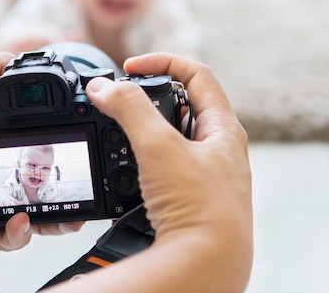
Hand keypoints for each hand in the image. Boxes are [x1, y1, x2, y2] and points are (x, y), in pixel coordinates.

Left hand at [0, 53, 81, 250]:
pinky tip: (23, 223)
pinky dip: (15, 237)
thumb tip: (15, 59)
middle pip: (34, 188)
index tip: (75, 147)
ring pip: (24, 218)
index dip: (54, 153)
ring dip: (50, 222)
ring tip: (68, 220)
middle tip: (83, 193)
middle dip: (62, 196)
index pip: (30, 150)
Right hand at [84, 53, 251, 290]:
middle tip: (121, 101)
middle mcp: (219, 150)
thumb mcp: (159, 146)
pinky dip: (143, 161)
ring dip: (144, 131)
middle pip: (183, 105)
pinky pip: (164, 168)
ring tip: (121, 134)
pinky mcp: (190, 199)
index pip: (197, 74)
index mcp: (224, 128)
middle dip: (150, 98)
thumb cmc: (199, 209)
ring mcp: (205, 176)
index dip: (163, 61)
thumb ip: (130, 109)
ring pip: (171, 138)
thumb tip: (104, 87)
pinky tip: (129, 171)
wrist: (205, 266)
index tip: (130, 68)